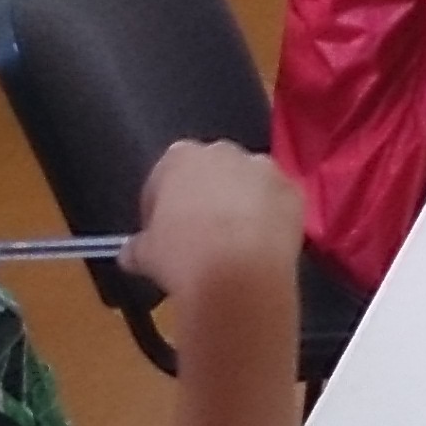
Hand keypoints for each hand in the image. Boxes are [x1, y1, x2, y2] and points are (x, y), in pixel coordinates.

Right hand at [121, 141, 305, 309]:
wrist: (239, 272)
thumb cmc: (182, 255)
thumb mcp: (146, 254)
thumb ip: (137, 247)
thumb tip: (130, 253)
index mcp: (181, 157)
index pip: (166, 174)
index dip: (162, 203)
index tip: (162, 229)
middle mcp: (225, 152)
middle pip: (212, 172)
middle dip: (205, 196)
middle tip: (199, 234)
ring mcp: (264, 169)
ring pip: (249, 184)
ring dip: (242, 204)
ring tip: (234, 243)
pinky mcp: (294, 192)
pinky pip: (278, 203)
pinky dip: (271, 219)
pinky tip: (262, 246)